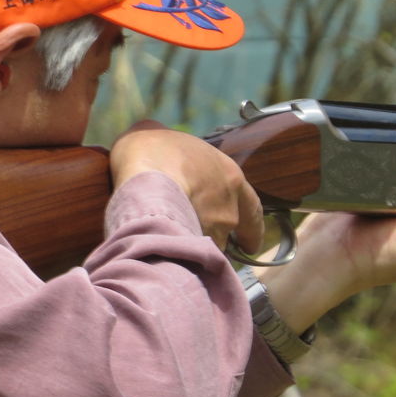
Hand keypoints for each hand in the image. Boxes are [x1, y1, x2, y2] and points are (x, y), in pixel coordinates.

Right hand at [110, 120, 262, 251]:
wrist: (143, 175)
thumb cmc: (151, 149)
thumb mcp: (160, 134)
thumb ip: (166, 146)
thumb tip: (151, 141)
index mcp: (230, 176)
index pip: (252, 208)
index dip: (251, 228)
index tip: (249, 243)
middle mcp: (229, 208)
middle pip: (230, 233)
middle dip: (222, 243)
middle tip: (211, 252)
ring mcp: (213, 231)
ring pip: (210, 250)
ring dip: (197, 253)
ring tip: (178, 253)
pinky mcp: (193, 248)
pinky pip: (190, 260)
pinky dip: (182, 261)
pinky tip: (167, 261)